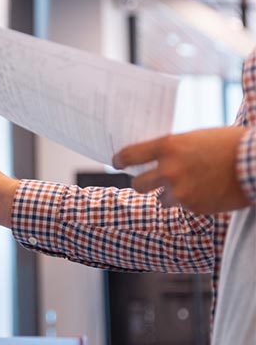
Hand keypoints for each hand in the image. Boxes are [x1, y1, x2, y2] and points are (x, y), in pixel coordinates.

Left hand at [112, 126, 248, 213]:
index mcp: (168, 146)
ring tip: (191, 185)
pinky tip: (207, 191)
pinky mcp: (194, 207)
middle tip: (148, 182)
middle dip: (143, 184)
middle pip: (138, 185)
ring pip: (161, 200)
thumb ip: (172, 149)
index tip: (116, 163)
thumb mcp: (194, 138)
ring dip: (170, 195)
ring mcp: (181, 191)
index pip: (130, 155)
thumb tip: (153, 159)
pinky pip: (183, 207)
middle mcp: (169, 170)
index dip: (119, 160)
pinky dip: (192, 201)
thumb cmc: (228, 145)